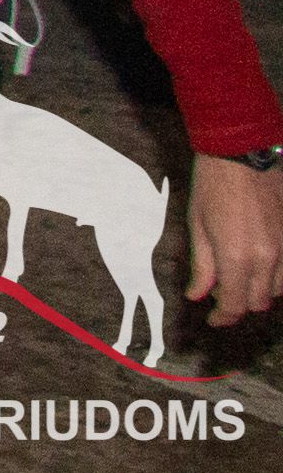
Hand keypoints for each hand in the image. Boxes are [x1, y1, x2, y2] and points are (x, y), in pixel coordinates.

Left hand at [188, 151, 282, 322]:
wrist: (244, 152)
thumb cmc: (213, 185)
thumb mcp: (197, 225)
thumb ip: (202, 265)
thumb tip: (197, 295)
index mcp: (237, 258)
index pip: (235, 305)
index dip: (223, 317)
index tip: (213, 319)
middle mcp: (267, 260)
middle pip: (258, 302)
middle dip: (238, 303)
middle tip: (219, 292)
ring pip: (278, 290)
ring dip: (258, 290)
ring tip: (238, 276)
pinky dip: (274, 276)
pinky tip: (257, 263)